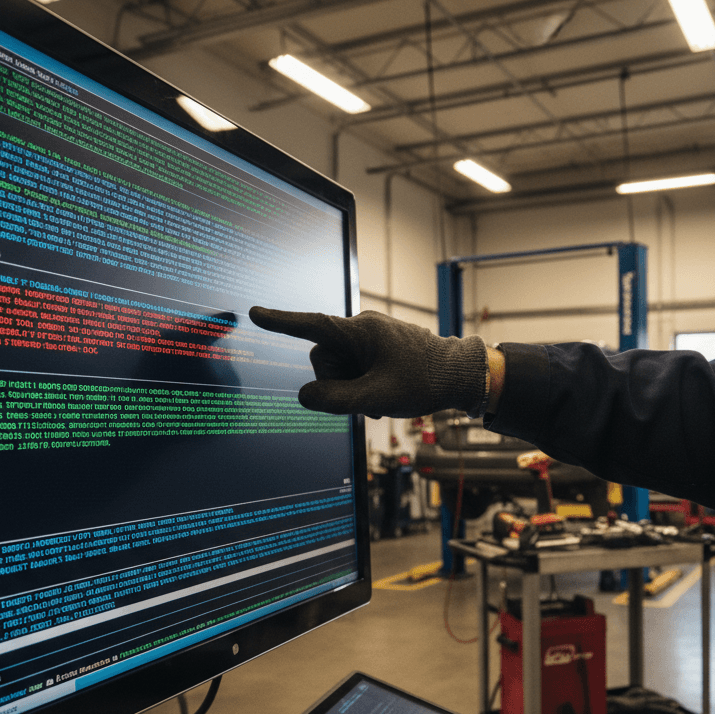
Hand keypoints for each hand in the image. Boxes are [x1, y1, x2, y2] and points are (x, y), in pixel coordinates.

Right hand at [249, 306, 487, 417]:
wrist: (459, 375)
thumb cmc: (423, 381)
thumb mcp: (378, 397)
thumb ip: (337, 400)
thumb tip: (305, 397)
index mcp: (360, 331)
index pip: (311, 325)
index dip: (281, 322)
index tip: (255, 313)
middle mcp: (361, 328)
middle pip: (323, 358)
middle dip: (336, 383)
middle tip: (367, 400)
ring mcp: (369, 337)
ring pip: (337, 367)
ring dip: (350, 387)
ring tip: (378, 399)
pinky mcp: (376, 346)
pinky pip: (353, 366)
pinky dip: (360, 384)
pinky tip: (381, 395)